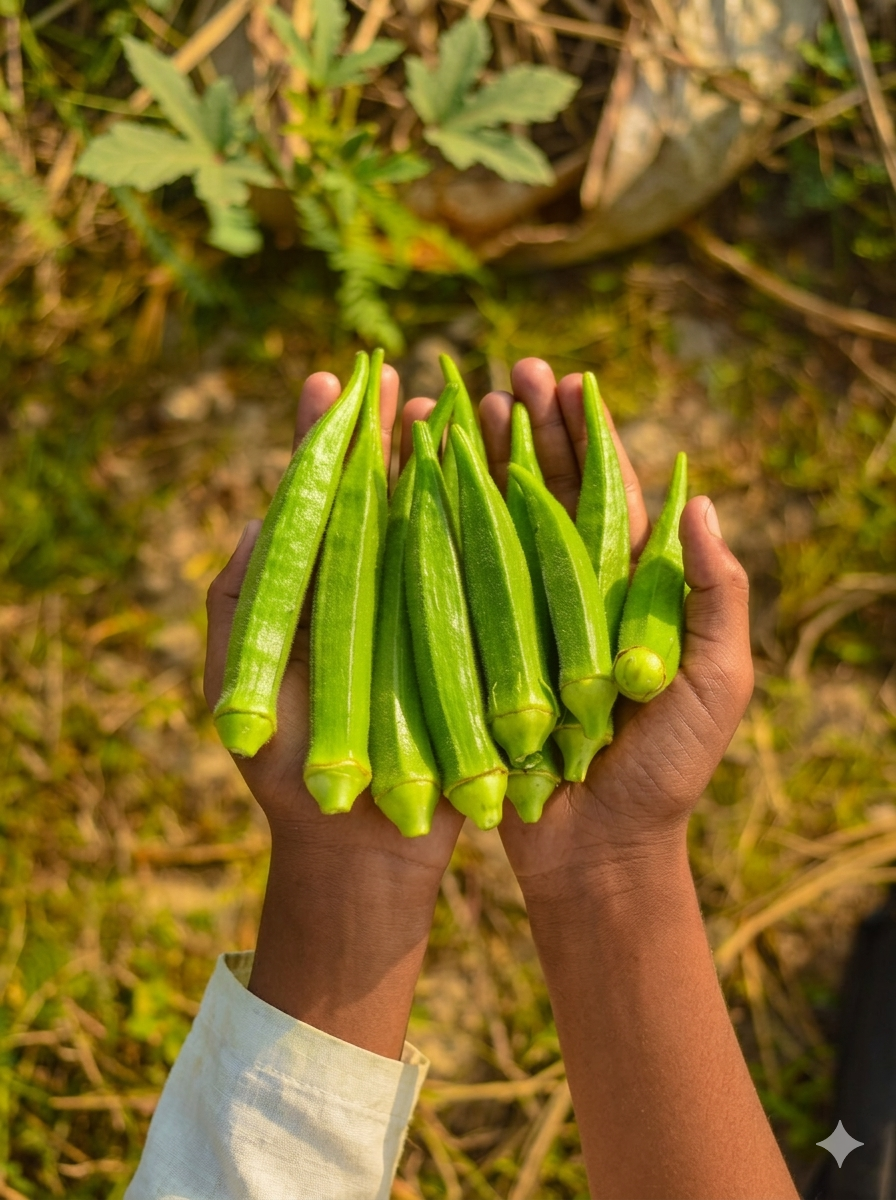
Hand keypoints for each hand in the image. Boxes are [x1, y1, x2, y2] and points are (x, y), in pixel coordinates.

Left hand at [204, 367, 462, 1056]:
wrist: (360, 841)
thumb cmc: (290, 767)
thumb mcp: (242, 680)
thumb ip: (243, 596)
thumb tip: (263, 515)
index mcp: (313, 589)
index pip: (318, 494)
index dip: (324, 436)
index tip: (334, 381)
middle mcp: (368, 589)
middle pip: (382, 494)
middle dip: (390, 432)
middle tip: (402, 376)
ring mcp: (421, 613)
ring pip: (438, 522)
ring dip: (448, 461)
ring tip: (459, 404)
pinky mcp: (469, 643)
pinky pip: (483, 575)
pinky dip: (496, 523)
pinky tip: (508, 474)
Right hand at [479, 358, 753, 900]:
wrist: (596, 852)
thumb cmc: (665, 773)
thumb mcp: (714, 684)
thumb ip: (715, 599)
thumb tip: (703, 503)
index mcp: (630, 591)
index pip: (608, 493)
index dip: (589, 435)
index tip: (567, 380)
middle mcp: (573, 594)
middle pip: (549, 496)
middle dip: (530, 433)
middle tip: (504, 377)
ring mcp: (522, 622)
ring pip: (499, 528)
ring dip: (480, 469)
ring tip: (458, 413)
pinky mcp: (479, 654)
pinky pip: (458, 585)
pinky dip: (440, 535)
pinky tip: (417, 491)